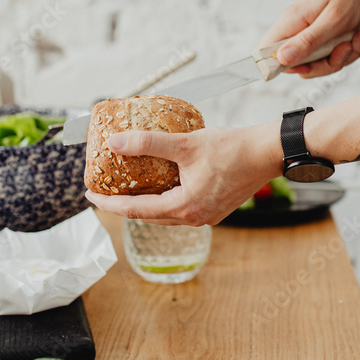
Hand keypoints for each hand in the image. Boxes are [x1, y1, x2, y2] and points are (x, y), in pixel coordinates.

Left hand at [84, 123, 282, 225]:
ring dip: (144, 203)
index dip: (109, 204)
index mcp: (185, 207)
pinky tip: (159, 183)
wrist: (269, 152)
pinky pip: (181, 208)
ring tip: (127, 187)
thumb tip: (115, 142)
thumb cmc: (233, 148)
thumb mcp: (185, 144)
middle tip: (104, 190)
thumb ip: (148, 143)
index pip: (135, 211)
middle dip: (123, 205)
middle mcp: (195, 217)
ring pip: (165, 214)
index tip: (90, 196)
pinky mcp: (216, 207)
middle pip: (148, 216)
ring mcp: (207, 215)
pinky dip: (164, 199)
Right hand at [259, 0, 359, 78]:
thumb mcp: (333, 20)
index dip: (282, 67)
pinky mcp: (328, 38)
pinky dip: (357, 47)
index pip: (265, 52)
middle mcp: (298, 30)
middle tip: (348, 46)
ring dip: (349, 54)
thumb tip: (280, 59)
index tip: (310, 65)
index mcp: (291, 22)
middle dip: (330, 64)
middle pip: (301, 67)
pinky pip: (339, 56)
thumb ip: (308, 41)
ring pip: (324, 64)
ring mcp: (314, 35)